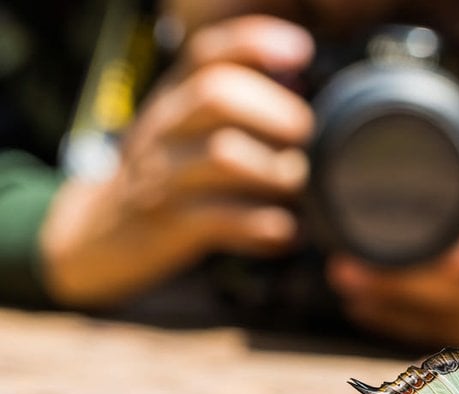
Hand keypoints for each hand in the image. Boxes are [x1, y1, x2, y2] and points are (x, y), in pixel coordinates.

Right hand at [41, 15, 313, 306]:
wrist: (101, 230)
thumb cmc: (170, 172)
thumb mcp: (189, 126)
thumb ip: (238, 101)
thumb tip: (305, 86)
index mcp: (175, 96)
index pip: (208, 53)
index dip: (256, 43)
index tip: (302, 51)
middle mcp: (166, 128)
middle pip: (215, 96)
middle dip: (274, 111)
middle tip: (305, 134)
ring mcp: (164, 176)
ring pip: (222, 156)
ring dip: (275, 170)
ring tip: (296, 183)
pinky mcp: (171, 224)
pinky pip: (223, 219)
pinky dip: (265, 226)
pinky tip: (288, 232)